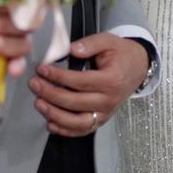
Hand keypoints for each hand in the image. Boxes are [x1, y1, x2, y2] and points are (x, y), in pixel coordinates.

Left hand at [29, 33, 148, 136]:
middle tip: (34, 84)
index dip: (58, 76)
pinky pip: (82, 130)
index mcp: (111, 80)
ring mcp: (105, 113)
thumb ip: (90, 43)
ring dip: (55, 115)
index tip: (42, 69)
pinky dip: (65, 130)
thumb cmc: (121, 54)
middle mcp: (109, 100)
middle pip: (75, 102)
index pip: (80, 81)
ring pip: (78, 122)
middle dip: (51, 94)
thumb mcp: (108, 41)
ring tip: (38, 104)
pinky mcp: (101, 120)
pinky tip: (50, 123)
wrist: (138, 68)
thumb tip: (71, 49)